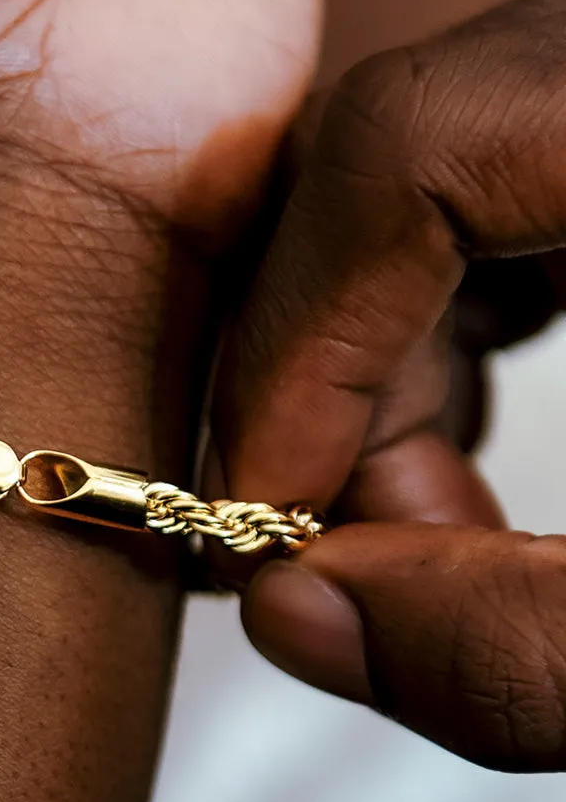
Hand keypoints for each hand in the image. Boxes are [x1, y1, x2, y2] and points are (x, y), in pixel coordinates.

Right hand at [211, 0, 565, 769]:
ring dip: (386, 373)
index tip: (269, 522)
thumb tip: (291, 623)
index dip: (299, 341)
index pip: (415, 148)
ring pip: (427, 186)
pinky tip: (466, 448)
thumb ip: (533, 653)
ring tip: (437, 534)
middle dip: (342, 388)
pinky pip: (485, 197)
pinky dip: (439, 335)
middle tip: (370, 566)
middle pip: (404, 170)